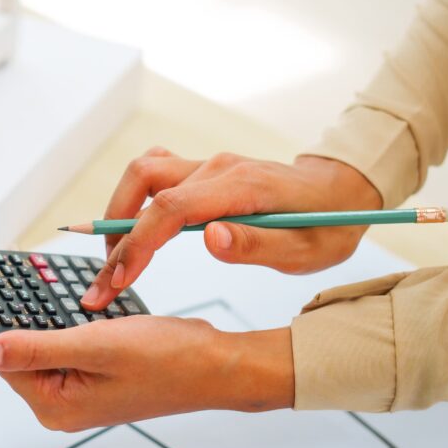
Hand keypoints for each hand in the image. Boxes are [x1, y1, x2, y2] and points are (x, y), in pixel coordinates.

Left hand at [0, 316, 293, 431]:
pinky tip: (100, 315)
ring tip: (92, 308)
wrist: (217, 364)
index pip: (6, 360)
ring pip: (49, 342)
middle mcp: (64, 405)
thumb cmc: (169, 360)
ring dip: (62, 319)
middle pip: (25, 352)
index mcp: (55, 406)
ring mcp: (81, 392)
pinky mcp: (97, 377)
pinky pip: (72, 344)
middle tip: (69, 301)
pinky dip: (81, 324)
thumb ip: (34, 348)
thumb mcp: (94, 345)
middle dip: (39, 320)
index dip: (8, 324)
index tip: (15, 295)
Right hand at [80, 148, 381, 310]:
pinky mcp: (203, 172)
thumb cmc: (327, 225)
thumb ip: (256, 244)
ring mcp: (208, 166)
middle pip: (143, 184)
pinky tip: (135, 230)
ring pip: (143, 173)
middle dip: (115, 232)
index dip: (138, 243)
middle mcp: (217, 168)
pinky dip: (134, 199)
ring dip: (119, 212)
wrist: (342, 192)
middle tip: (106, 281)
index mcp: (240, 187)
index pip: (170, 208)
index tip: (120, 280)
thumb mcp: (304, 250)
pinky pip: (156, 172)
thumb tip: (210, 238)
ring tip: (116, 258)